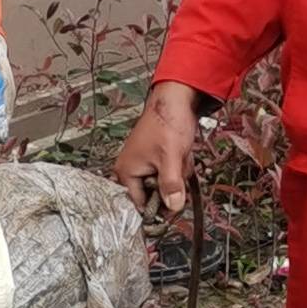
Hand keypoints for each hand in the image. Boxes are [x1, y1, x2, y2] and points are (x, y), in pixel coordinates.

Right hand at [116, 82, 200, 216]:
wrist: (175, 100)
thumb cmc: (166, 121)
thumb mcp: (171, 158)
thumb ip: (171, 185)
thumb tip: (173, 207)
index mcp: (126, 172)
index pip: (141, 205)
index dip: (160, 207)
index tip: (175, 205)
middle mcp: (130, 170)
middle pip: (154, 195)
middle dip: (171, 185)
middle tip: (178, 168)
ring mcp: (142, 164)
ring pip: (164, 184)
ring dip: (177, 174)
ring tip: (179, 156)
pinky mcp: (153, 159)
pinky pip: (168, 173)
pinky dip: (177, 166)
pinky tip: (180, 153)